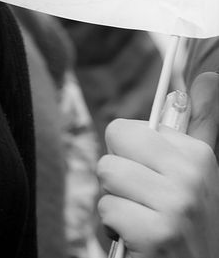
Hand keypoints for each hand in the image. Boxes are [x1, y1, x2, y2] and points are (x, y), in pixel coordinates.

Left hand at [97, 72, 218, 256]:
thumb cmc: (192, 222)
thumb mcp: (199, 172)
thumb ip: (200, 123)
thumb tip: (209, 76)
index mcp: (198, 154)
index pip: (125, 128)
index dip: (131, 155)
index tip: (152, 176)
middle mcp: (191, 175)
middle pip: (113, 142)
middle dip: (119, 173)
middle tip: (144, 199)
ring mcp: (175, 205)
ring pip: (107, 175)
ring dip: (117, 203)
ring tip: (143, 219)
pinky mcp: (156, 234)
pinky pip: (107, 210)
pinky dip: (117, 229)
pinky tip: (141, 240)